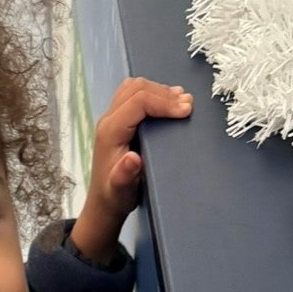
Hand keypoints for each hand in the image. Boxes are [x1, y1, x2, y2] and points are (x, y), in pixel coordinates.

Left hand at [70, 79, 193, 264]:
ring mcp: (112, 119)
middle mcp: (108, 120)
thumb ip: (125, 176)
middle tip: (188, 105)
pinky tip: (168, 102)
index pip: (138, 101)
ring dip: (159, 90)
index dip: (164, 101)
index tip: (186, 110)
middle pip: (137, 88)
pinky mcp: (118, 121)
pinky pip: (134, 96)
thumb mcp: (121, 191)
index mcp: (110, 132)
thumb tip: (133, 159)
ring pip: (134, 88)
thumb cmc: (115, 197)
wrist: (104, 203)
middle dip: (164, 93)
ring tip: (182, 100)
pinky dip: (153, 94)